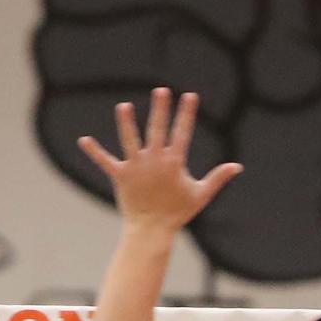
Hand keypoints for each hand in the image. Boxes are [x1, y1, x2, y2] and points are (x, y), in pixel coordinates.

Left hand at [78, 88, 243, 232]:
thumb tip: (237, 166)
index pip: (182, 132)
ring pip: (130, 140)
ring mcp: (136, 167)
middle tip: (161, 90)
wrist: (153, 230)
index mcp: (174, 163)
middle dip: (160, 109)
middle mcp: (154, 160)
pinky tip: (83, 140)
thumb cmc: (178, 213)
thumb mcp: (201, 194)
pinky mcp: (120, 176)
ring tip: (123, 106)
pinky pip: (105, 161)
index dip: (186, 113)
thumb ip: (218, 178)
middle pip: (157, 129)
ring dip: (126, 123)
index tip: (189, 96)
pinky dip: (95, 152)